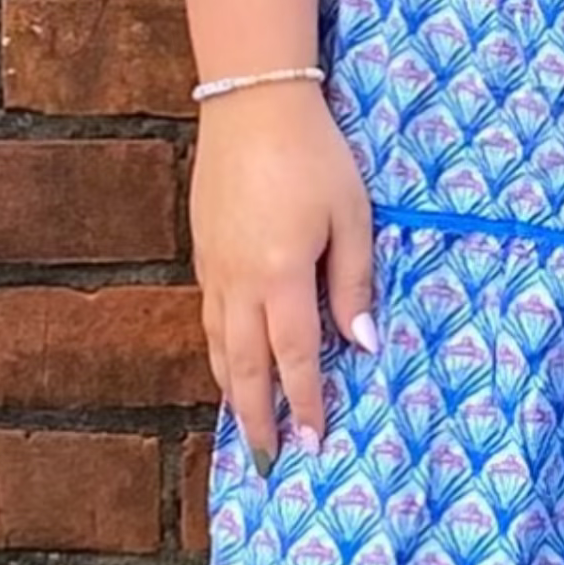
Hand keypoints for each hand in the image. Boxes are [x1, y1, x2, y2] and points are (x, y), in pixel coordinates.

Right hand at [190, 83, 377, 478]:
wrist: (252, 105)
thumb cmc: (316, 156)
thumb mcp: (353, 217)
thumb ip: (354, 284)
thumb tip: (360, 346)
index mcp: (281, 277)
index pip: (295, 358)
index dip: (306, 403)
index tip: (314, 442)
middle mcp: (239, 283)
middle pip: (244, 367)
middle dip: (258, 417)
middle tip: (270, 460)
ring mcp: (214, 269)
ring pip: (217, 346)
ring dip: (232, 390)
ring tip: (246, 425)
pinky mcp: (203, 252)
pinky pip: (208, 318)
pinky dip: (217, 351)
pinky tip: (227, 362)